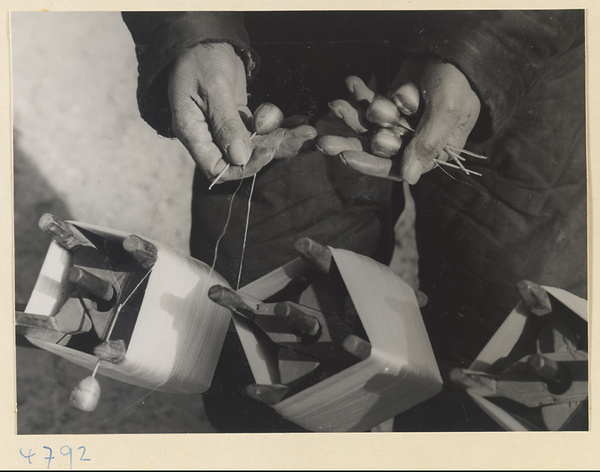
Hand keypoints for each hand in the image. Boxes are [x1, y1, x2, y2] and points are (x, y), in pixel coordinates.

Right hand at [168, 43, 317, 183]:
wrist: (202, 39)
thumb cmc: (200, 59)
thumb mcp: (214, 88)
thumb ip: (226, 123)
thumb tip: (240, 157)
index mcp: (193, 133)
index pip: (217, 168)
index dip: (243, 166)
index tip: (267, 150)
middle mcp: (208, 136)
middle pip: (241, 159)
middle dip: (272, 150)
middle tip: (300, 139)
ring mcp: (224, 128)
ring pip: (256, 145)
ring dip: (281, 139)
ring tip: (307, 132)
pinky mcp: (239, 118)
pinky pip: (261, 131)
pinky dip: (280, 127)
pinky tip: (300, 122)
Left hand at [317, 59, 480, 184]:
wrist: (454, 47)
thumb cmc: (457, 81)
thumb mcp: (447, 111)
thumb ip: (427, 143)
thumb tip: (409, 179)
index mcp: (432, 152)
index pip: (397, 167)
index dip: (370, 164)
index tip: (345, 156)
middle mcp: (413, 142)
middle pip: (375, 150)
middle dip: (349, 144)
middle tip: (323, 142)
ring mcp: (400, 123)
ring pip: (368, 127)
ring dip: (350, 116)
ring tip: (335, 104)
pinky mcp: (390, 105)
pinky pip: (370, 105)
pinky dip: (359, 95)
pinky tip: (350, 83)